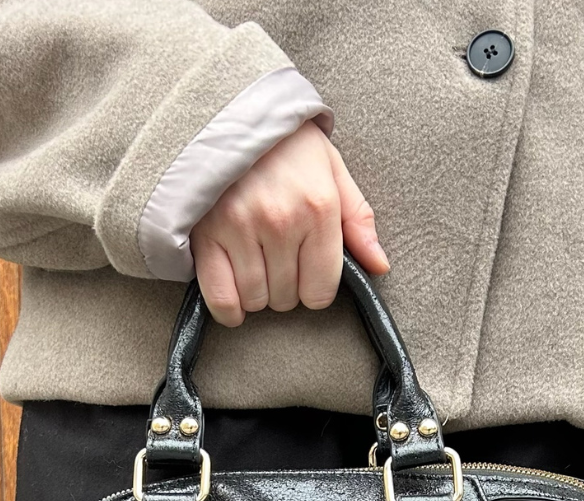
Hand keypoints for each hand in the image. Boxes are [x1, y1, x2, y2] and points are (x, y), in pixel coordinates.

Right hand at [188, 119, 387, 326]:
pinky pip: (221, 296)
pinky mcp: (205, 233)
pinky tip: (234, 300)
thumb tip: (379, 266)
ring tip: (255, 268)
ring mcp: (239, 228)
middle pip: (287, 298)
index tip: (307, 275)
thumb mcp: (332, 169)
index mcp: (318, 208)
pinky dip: (228, 308)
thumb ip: (358, 220)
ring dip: (257, 294)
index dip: (316, 290)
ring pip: (255, 299)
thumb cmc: (285, 143)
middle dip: (286, 289)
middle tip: (279, 263)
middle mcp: (280, 222)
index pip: (321, 291)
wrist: (226, 108)